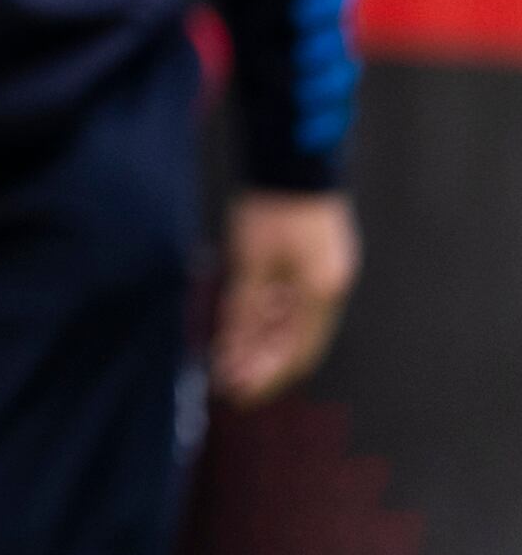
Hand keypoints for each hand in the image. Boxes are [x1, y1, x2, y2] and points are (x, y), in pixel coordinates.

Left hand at [213, 190, 357, 404]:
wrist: (291, 159)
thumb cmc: (272, 209)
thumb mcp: (251, 262)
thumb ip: (244, 307)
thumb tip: (234, 348)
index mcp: (322, 294)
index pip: (297, 354)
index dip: (268, 378)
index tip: (239, 394)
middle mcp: (328, 290)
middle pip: (294, 341)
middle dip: (260, 364)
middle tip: (227, 382)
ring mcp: (322, 274)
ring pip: (289, 321)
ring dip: (260, 342)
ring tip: (225, 360)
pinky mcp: (311, 260)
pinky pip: (288, 299)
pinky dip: (265, 316)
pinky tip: (238, 328)